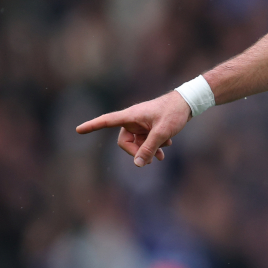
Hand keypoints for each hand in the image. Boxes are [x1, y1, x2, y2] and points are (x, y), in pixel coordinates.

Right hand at [76, 91, 191, 166]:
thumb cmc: (174, 113)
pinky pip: (146, 140)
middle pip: (125, 141)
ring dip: (148, 150)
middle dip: (137, 151)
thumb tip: (137, 164)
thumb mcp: (162, 133)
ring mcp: (141, 124)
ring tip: (162, 154)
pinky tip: (166, 147)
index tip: (78, 130)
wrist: (189, 103)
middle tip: (152, 159)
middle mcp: (133, 119)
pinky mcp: (149, 126)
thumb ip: (149, 148)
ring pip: (137, 143)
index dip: (92, 126)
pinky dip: (154, 145)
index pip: (107, 121)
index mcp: (131, 115)